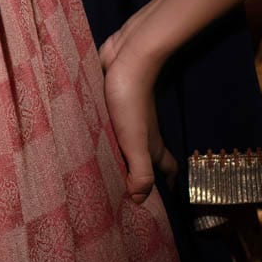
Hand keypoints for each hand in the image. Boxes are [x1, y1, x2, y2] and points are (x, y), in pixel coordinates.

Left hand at [99, 30, 177, 203]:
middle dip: (145, 174)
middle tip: (130, 193)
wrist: (125, 58)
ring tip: (107, 173)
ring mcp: (129, 117)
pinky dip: (108, 136)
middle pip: (150, 157)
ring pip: (131, 141)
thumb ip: (140, 171)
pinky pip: (113, 124)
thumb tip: (139, 200)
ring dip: (124, 156)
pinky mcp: (113, 102)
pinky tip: (91, 141)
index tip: (165, 203)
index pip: (168, 169)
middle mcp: (144, 132)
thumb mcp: (135, 141)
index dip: (170, 186)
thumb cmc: (130, 99)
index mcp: (152, 144)